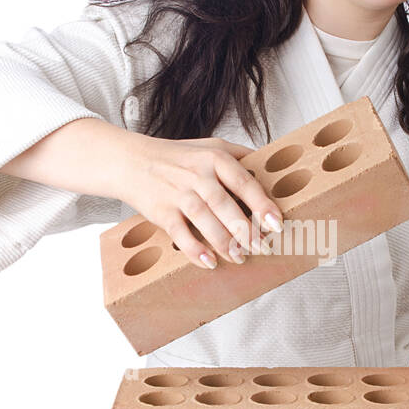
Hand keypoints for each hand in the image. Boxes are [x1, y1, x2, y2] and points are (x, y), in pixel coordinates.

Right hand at [119, 132, 283, 270]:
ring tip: (240, 258)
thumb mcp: (210, 145)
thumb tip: (270, 169)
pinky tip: (209, 262)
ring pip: (204, 219)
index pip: (243, 182)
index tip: (277, 224)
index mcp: (214, 157)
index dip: (262, 204)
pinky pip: (179, 233)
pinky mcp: (161, 211)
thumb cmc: (176, 157)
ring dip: (223, 242)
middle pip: (224, 204)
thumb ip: (240, 156)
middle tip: (262, 248)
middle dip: (245, 229)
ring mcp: (178, 193)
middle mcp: (196, 174)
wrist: (131, 161)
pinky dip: (194, 249)